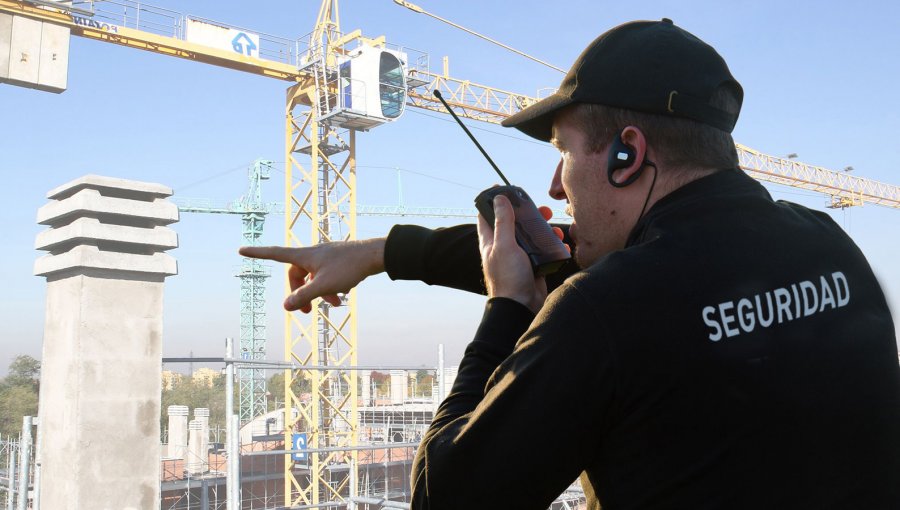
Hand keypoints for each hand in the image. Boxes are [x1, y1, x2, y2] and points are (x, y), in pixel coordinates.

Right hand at [238, 238, 385, 312]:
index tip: (242, 250)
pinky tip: (343, 295)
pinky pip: (326, 276)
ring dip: (320, 293)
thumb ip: (304, 297)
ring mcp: (325, 257)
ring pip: (314, 277)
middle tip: (306, 312)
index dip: (258, 254)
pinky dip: (331, 287)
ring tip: (335, 304)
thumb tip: (286, 306)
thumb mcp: (324, 286)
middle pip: (296, 275)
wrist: (375, 255)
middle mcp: (312, 254)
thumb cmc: (349, 267)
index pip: (275, 254)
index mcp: (304, 255)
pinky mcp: (336, 261)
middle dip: (300, 293)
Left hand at [477, 195, 547, 312]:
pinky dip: (552, 245)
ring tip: (553, 225)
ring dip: (542, 228)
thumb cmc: (508, 277)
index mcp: (491, 241)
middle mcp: (504, 247)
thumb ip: (503, 222)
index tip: (502, 188)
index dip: (492, 201)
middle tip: (539, 207)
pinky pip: (544, 250)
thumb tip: (499, 198)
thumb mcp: (504, 245)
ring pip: (531, 235)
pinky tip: (560, 242)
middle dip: (526, 213)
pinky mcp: (534, 265)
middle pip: (514, 223)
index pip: (486, 216)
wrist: (522, 306)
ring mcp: (519, 256)